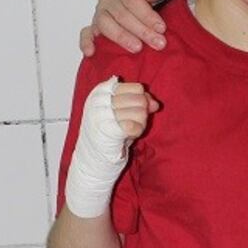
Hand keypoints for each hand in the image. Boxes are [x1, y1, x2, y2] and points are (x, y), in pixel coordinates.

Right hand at [65, 77, 159, 217]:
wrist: (92, 160)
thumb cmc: (107, 134)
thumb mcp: (122, 112)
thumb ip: (139, 102)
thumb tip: (155, 104)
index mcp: (100, 93)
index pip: (136, 87)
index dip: (143, 99)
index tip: (137, 109)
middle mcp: (99, 102)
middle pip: (140, 99)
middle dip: (143, 112)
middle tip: (133, 123)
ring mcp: (102, 116)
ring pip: (140, 112)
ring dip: (141, 123)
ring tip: (129, 130)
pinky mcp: (108, 131)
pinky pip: (135, 126)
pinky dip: (137, 132)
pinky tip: (129, 136)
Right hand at [79, 0, 178, 55]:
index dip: (146, 15)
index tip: (161, 28)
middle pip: (120, 14)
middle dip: (141, 30)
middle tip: (157, 42)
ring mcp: (100, 10)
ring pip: (105, 24)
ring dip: (121, 37)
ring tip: (137, 48)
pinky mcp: (96, 24)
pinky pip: (86, 32)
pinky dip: (87, 42)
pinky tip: (92, 52)